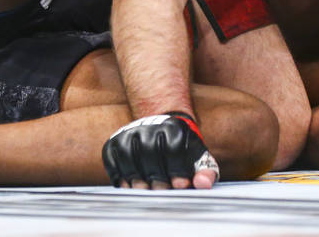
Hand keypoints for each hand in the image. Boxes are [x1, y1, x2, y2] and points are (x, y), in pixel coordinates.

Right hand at [102, 112, 219, 189]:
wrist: (160, 131)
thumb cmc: (182, 151)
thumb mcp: (198, 157)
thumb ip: (205, 171)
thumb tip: (203, 185)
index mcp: (173, 127)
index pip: (173, 149)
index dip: (176, 170)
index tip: (180, 186)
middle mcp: (148, 126)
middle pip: (149, 155)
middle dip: (157, 179)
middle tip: (163, 192)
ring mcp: (128, 133)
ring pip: (129, 159)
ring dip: (138, 181)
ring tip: (147, 191)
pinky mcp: (113, 143)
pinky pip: (112, 162)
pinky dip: (120, 178)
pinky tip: (130, 187)